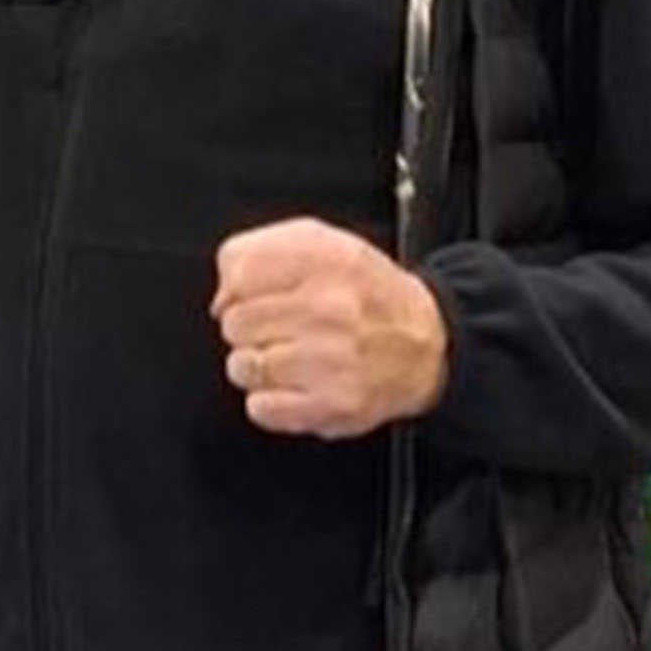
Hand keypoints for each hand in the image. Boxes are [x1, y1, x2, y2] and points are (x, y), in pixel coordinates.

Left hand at [211, 217, 448, 438]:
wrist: (428, 344)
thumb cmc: (367, 294)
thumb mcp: (319, 243)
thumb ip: (258, 251)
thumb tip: (222, 296)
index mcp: (325, 260)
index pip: (238, 271)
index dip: (237, 287)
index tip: (254, 296)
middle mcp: (330, 308)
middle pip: (235, 323)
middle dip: (250, 327)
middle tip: (280, 329)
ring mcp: (331, 360)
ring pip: (243, 367)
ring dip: (256, 366)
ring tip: (288, 357)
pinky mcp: (333, 405)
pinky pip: (261, 408)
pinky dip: (269, 401)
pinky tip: (294, 385)